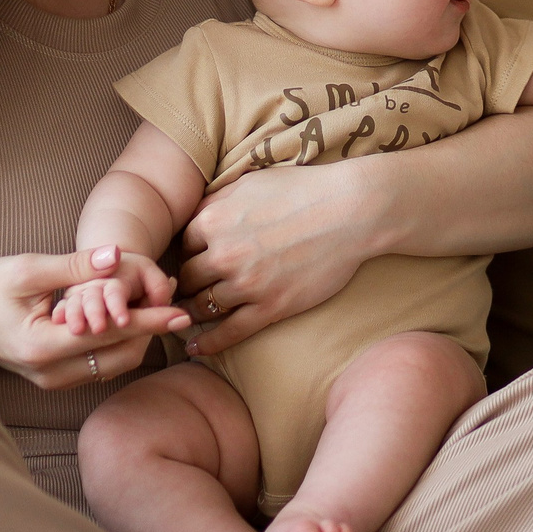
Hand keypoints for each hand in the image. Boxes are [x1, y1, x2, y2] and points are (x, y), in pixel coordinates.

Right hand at [0, 245, 192, 390]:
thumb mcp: (26, 270)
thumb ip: (74, 267)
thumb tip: (116, 256)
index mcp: (44, 347)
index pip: (109, 334)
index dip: (149, 322)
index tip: (181, 312)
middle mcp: (53, 373)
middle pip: (119, 356)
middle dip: (149, 327)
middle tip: (170, 293)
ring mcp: (54, 381)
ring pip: (113, 364)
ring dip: (136, 336)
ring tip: (155, 300)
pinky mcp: (55, 378)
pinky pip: (99, 364)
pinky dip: (118, 342)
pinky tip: (128, 315)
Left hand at [175, 158, 376, 355]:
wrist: (348, 211)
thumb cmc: (302, 190)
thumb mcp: (250, 183)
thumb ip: (217, 200)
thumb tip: (195, 217)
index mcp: (215, 220)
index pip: (183, 244)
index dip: (188, 253)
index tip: (193, 260)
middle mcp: (223, 254)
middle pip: (188, 278)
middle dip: (187, 284)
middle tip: (188, 290)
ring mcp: (247, 284)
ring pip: (203, 306)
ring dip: (194, 312)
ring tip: (188, 317)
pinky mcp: (271, 307)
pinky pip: (229, 332)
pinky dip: (209, 343)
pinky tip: (197, 348)